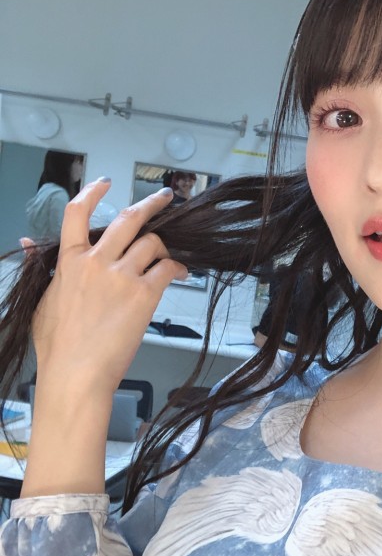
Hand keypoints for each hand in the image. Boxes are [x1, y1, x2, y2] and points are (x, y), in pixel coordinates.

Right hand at [31, 177, 188, 399]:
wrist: (76, 373)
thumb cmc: (57, 345)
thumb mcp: (41, 301)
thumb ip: (41, 268)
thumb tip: (27, 242)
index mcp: (69, 261)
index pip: (78, 213)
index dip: (94, 192)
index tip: (108, 182)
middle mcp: (96, 261)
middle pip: (129, 219)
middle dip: (151, 203)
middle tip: (165, 197)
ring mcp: (121, 276)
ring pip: (153, 243)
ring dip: (165, 247)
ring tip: (169, 258)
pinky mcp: (143, 294)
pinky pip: (168, 268)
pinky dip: (178, 268)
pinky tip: (180, 274)